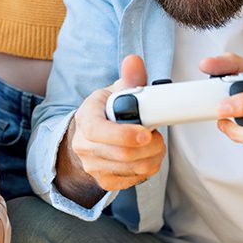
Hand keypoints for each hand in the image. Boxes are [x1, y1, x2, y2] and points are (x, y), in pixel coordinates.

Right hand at [67, 55, 166, 191]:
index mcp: (85, 118)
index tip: (147, 133)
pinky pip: (134, 180)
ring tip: (155, 144)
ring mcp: (93, 166)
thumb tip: (134, 61)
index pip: (99, 131)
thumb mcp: (114, 92)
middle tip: (158, 136)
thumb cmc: (106, 112)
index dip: (124, 134)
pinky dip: (147, 168)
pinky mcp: (104, 181)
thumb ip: (129, 78)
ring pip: (133, 169)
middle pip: (122, 154)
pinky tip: (146, 156)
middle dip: (150, 146)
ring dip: (153, 157)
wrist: (89, 138)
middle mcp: (84, 145)